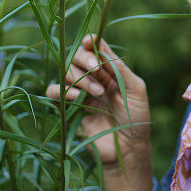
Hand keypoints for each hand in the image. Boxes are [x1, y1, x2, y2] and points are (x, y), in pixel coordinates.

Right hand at [46, 35, 152, 190]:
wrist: (128, 149)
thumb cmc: (137, 118)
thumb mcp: (135, 89)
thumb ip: (119, 68)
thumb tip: (100, 45)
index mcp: (109, 70)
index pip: (94, 48)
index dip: (89, 42)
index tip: (89, 42)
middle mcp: (93, 78)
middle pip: (77, 56)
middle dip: (85, 59)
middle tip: (96, 69)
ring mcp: (80, 92)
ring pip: (66, 71)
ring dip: (80, 77)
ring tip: (97, 92)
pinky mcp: (69, 107)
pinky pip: (54, 92)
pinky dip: (62, 90)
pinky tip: (77, 97)